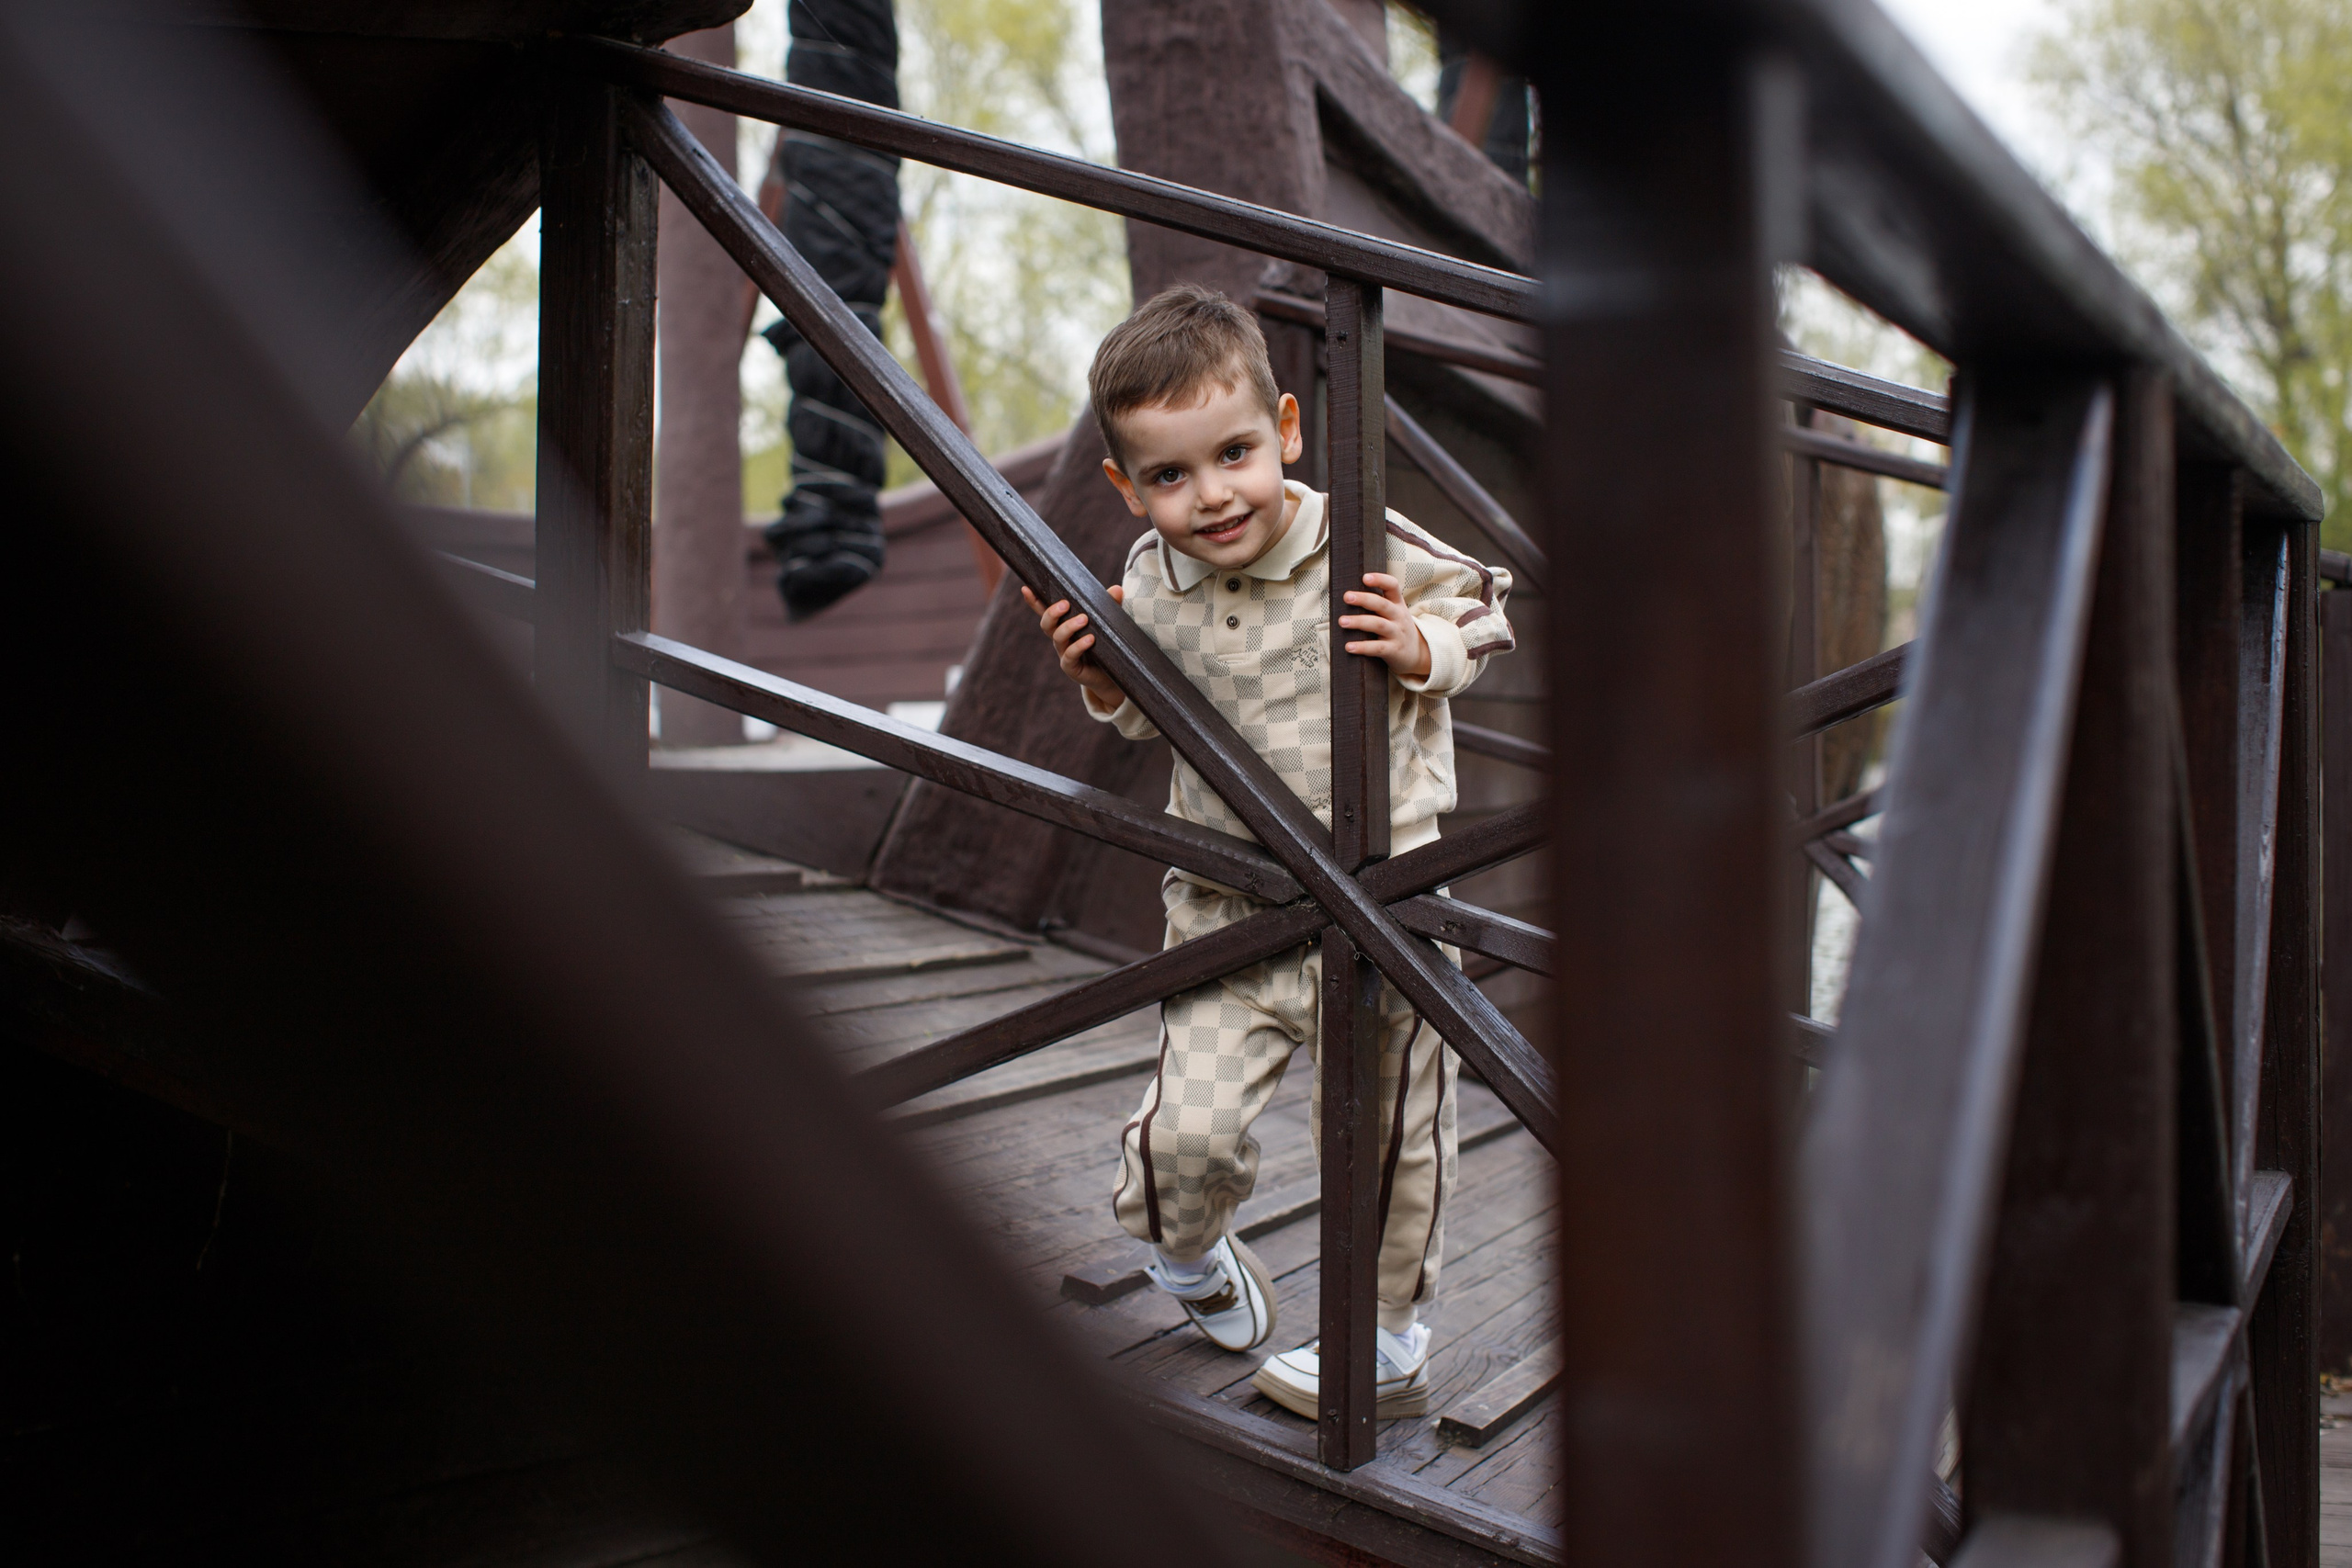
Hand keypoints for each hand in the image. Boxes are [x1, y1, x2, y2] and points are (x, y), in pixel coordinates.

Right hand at [1022, 584, 1129, 708]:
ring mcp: (1064, 653)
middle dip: (1052, 612)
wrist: (1111, 675)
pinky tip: (1090, 639)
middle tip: (1065, 604)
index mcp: (1064, 625)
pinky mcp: (1071, 667)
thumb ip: (1109, 606)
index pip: (1046, 611)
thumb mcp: (1107, 623)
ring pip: (1058, 638)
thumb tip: (1116, 589)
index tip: (1026, 589)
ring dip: (1068, 626)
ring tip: (1084, 619)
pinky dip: (1079, 646)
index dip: (1035, 601)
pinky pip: (1069, 656)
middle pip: (1047, 624)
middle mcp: (1060, 638)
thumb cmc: (1106, 645)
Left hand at [1339, 573, 1429, 677]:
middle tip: (1347, 597)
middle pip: (1382, 604)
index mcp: (1397, 604)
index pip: (1392, 586)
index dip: (1380, 580)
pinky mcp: (1394, 650)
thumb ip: (1377, 604)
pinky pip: (1377, 648)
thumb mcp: (1393, 613)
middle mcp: (1399, 616)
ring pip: (1378, 625)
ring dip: (1359, 622)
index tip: (1365, 577)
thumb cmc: (1396, 629)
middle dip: (1364, 599)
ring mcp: (1397, 633)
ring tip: (1342, 621)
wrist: (1417, 654)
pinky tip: (1349, 646)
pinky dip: (1362, 647)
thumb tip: (1347, 596)